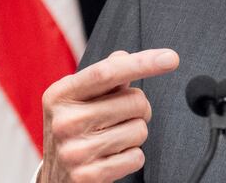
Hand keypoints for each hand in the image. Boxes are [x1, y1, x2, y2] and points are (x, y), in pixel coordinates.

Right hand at [38, 49, 179, 182]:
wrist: (55, 178)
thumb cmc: (75, 130)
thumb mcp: (79, 99)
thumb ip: (104, 76)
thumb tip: (123, 56)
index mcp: (61, 94)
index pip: (107, 72)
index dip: (143, 63)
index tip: (171, 58)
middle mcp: (64, 121)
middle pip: (134, 101)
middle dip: (140, 108)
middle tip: (122, 117)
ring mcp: (75, 151)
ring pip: (139, 130)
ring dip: (135, 134)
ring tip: (112, 139)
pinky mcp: (88, 176)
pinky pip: (136, 157)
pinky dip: (132, 157)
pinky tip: (111, 157)